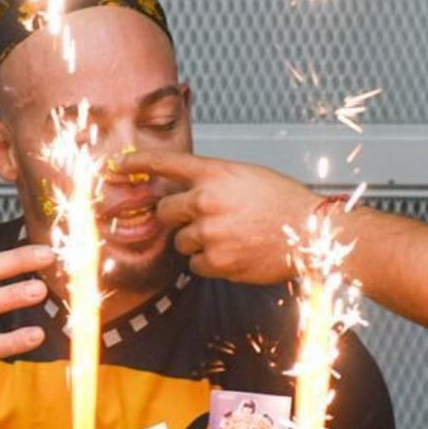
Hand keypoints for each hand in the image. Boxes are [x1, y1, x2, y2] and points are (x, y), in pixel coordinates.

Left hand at [117, 152, 316, 283]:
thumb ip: (215, 181)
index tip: (116, 166)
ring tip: (232, 237)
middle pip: (165, 211)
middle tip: (204, 220)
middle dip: (178, 218)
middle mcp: (207, 200)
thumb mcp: (248, 176)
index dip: (135, 163)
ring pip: (181, 242)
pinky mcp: (218, 261)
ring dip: (199, 242)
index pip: (164, 163)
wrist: (311, 233)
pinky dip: (211, 263)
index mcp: (216, 173)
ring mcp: (210, 232)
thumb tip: (189, 192)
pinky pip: (197, 265)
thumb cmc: (285, 203)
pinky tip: (236, 253)